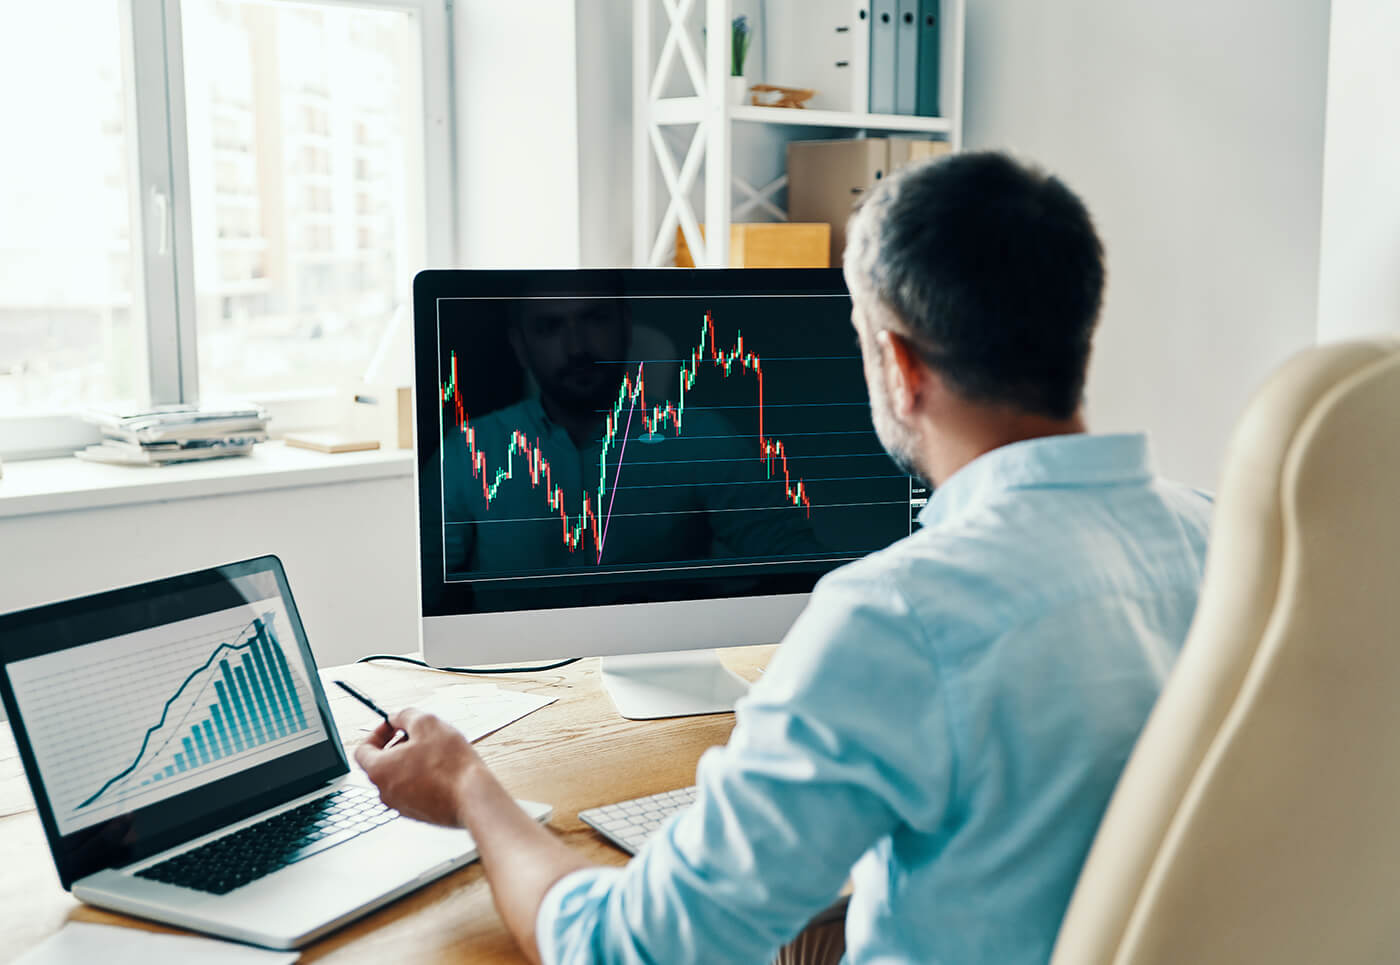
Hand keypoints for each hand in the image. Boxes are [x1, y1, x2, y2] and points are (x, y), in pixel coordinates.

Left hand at [354, 708, 483, 826]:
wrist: (472, 798)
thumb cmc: (450, 765)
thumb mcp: (427, 723)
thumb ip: (405, 715)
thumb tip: (396, 718)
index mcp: (379, 770)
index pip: (362, 749)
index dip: (378, 732)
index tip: (394, 726)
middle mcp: (385, 791)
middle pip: (381, 763)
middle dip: (397, 746)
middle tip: (418, 736)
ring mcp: (401, 806)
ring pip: (398, 777)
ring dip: (411, 762)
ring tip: (434, 752)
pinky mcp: (419, 814)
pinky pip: (413, 791)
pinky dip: (422, 778)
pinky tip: (443, 770)